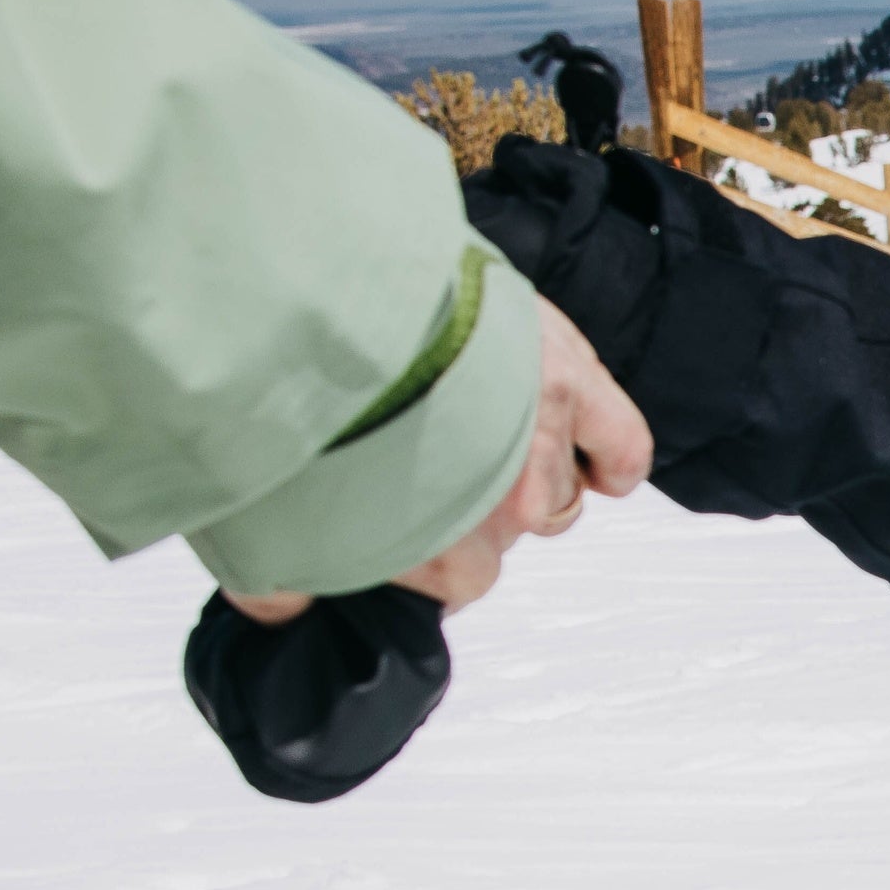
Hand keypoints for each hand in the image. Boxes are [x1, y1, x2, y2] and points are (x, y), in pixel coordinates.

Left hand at [225, 295, 650, 622]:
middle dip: (466, 520)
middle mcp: (503, 502)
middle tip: (418, 475)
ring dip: (526, 484)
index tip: (392, 536)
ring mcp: (542, 438)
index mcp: (442, 543)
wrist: (331, 279)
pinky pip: (622, 448)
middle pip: (505, 543)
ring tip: (480, 445)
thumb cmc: (303, 390)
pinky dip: (608, 460)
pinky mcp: (574, 378)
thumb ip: (278, 569)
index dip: (423, 563)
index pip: (460, 585)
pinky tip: (583, 461)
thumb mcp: (267, 504)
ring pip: (556, 502)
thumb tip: (281, 610)